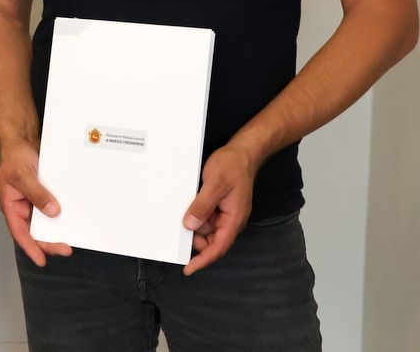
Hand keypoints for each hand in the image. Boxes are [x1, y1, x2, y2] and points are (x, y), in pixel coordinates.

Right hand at [0, 138, 69, 266]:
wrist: (23, 139)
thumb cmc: (14, 156)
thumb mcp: (23, 175)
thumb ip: (37, 194)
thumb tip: (53, 212)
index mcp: (11, 205)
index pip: (20, 231)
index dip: (30, 247)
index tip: (42, 260)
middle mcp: (23, 206)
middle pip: (35, 230)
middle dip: (49, 241)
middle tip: (66, 248)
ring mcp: (34, 201)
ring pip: (46, 221)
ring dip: (57, 229)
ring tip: (72, 237)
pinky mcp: (45, 194)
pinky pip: (54, 207)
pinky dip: (62, 214)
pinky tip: (74, 218)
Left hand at [182, 143, 256, 274]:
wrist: (242, 151)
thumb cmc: (232, 166)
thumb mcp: (215, 184)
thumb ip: (203, 205)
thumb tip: (191, 225)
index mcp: (234, 218)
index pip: (218, 247)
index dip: (203, 259)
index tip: (188, 268)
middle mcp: (230, 219)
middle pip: (211, 240)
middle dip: (195, 240)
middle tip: (177, 233)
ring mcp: (224, 212)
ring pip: (206, 228)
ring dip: (194, 226)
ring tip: (181, 214)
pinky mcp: (218, 204)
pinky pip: (205, 216)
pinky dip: (196, 215)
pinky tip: (187, 207)